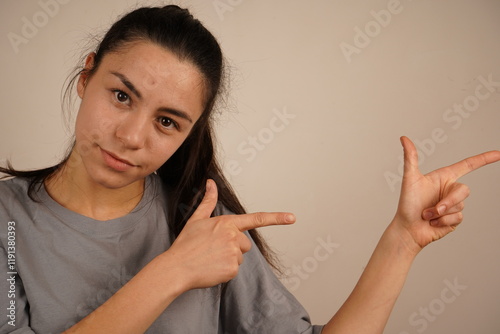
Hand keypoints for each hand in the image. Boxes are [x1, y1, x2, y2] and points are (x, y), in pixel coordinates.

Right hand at [164, 179, 294, 290]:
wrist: (176, 268)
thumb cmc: (185, 244)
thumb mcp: (196, 219)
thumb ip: (208, 201)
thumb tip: (210, 183)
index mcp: (227, 223)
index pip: (256, 219)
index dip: (277, 218)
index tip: (292, 217)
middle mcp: (233, 237)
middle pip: (245, 244)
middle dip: (233, 247)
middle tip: (213, 250)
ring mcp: (234, 254)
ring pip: (240, 257)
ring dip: (229, 259)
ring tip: (210, 259)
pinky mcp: (232, 270)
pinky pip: (234, 270)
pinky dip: (225, 271)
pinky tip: (211, 268)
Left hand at [393, 136, 499, 252]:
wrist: (408, 228)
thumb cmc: (407, 204)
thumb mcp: (409, 179)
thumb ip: (410, 158)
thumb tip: (404, 138)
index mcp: (444, 177)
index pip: (468, 165)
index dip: (484, 159)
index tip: (499, 154)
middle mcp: (450, 189)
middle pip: (464, 191)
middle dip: (448, 201)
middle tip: (431, 209)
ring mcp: (454, 204)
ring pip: (460, 205)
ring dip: (441, 213)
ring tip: (426, 215)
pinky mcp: (455, 218)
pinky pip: (458, 217)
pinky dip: (443, 221)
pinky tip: (433, 222)